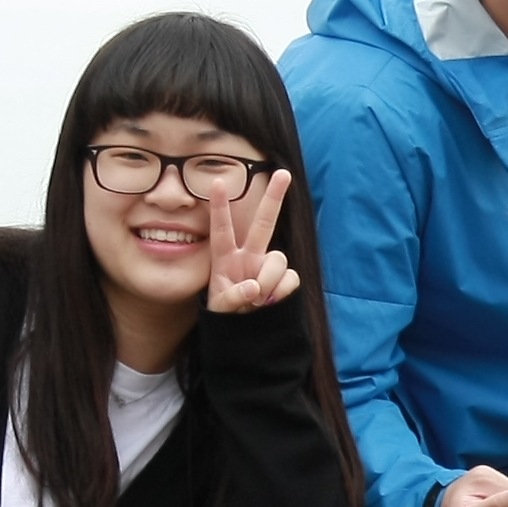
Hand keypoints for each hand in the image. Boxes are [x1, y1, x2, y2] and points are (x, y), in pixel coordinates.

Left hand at [204, 165, 301, 318]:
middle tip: (283, 173)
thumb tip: (254, 288)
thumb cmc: (225, 315)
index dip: (220, 206)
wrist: (245, 333)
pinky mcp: (285, 280)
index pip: (222, 228)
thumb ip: (233, 297)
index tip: (216, 182)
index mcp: (225, 257)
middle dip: (274, 197)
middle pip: (264, 222)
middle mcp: (249, 256)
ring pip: (278, 259)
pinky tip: (270, 303)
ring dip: (269, 281)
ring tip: (257, 301)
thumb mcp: (219, 309)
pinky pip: (291, 278)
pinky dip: (281, 292)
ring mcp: (268, 267)